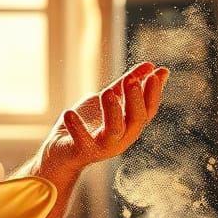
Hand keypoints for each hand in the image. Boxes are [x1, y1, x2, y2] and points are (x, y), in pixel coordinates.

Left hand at [38, 62, 167, 180]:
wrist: (60, 151)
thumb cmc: (87, 124)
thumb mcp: (108, 100)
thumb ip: (126, 85)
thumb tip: (152, 66)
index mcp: (129, 126)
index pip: (148, 110)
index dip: (154, 92)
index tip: (156, 73)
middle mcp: (121, 139)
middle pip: (136, 120)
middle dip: (135, 100)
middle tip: (131, 80)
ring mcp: (102, 147)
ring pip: (114, 131)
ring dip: (112, 111)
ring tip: (106, 92)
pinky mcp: (81, 151)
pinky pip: (81, 141)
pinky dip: (76, 127)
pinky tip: (68, 112)